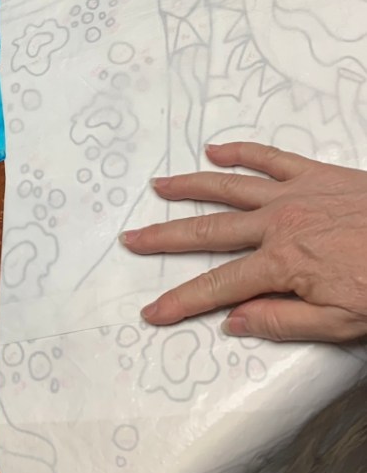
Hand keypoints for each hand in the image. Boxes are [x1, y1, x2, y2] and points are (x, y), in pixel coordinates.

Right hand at [120, 142, 366, 342]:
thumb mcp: (339, 322)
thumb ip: (282, 321)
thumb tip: (233, 321)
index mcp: (282, 264)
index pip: (218, 287)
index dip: (181, 301)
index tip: (153, 311)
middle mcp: (279, 223)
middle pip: (209, 231)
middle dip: (166, 237)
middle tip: (133, 238)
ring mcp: (295, 193)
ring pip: (229, 187)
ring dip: (190, 188)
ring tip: (159, 187)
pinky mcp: (315, 174)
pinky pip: (269, 157)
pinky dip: (240, 152)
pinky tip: (216, 150)